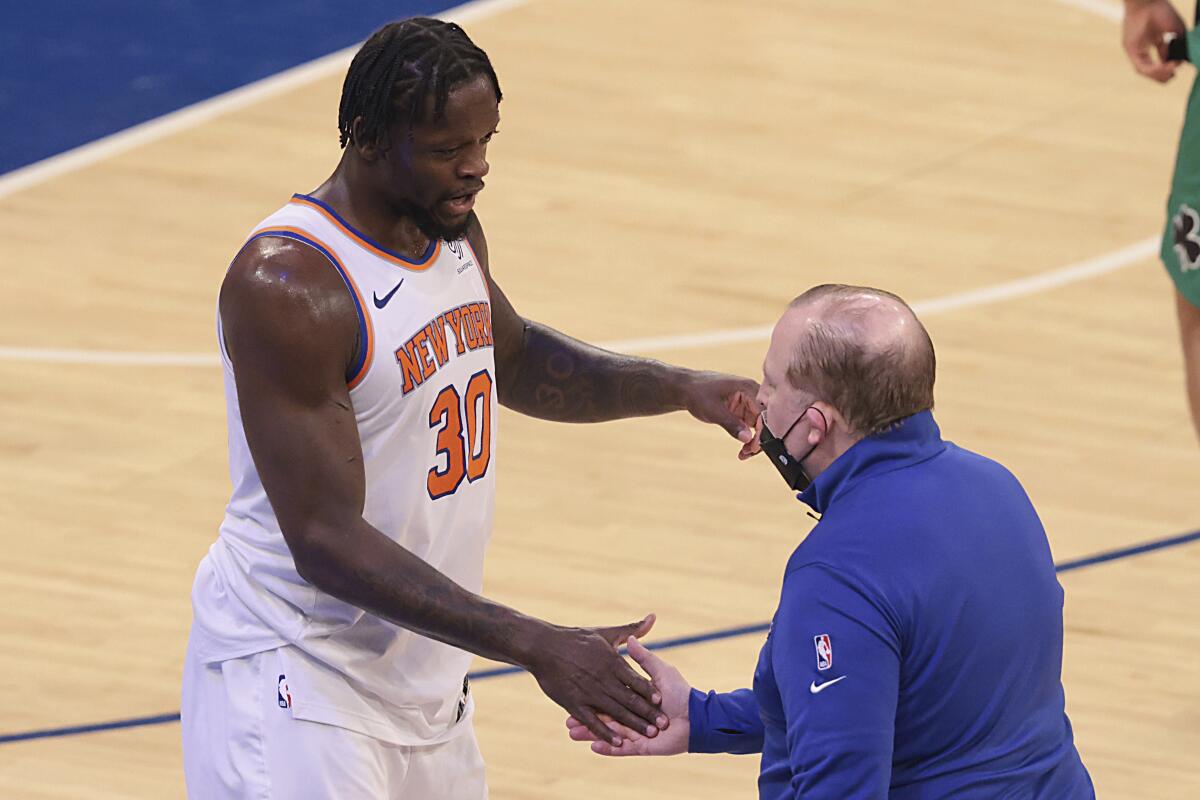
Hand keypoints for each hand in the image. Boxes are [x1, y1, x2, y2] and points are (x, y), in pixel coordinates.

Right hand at [526, 614, 667, 746]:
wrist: (543, 646)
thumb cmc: (576, 638)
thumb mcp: (606, 633)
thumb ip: (631, 629)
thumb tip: (653, 617)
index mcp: (612, 662)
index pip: (636, 680)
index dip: (650, 690)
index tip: (662, 700)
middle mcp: (603, 679)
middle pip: (631, 699)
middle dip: (648, 713)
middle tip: (664, 724)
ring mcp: (589, 693)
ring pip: (616, 713)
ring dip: (633, 724)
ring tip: (649, 735)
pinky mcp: (575, 704)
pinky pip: (593, 722)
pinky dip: (606, 733)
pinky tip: (618, 742)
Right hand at [566, 636, 691, 755]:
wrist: (698, 718)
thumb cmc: (680, 691)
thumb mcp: (660, 670)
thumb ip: (644, 657)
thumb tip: (631, 638)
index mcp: (632, 698)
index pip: (608, 696)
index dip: (591, 694)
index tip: (573, 688)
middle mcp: (630, 715)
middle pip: (602, 717)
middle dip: (584, 719)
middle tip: (565, 719)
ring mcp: (634, 732)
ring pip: (607, 733)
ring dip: (590, 734)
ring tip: (572, 733)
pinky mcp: (642, 746)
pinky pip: (622, 749)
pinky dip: (608, 748)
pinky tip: (593, 747)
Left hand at [681, 370, 760, 450]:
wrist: (686, 389)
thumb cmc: (698, 393)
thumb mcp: (713, 410)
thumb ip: (731, 424)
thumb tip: (748, 438)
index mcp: (748, 388)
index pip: (764, 412)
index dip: (763, 431)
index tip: (754, 447)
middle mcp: (753, 395)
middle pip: (766, 420)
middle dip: (760, 438)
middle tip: (748, 453)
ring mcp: (749, 404)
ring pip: (761, 426)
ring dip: (755, 441)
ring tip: (744, 454)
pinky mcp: (744, 412)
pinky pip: (752, 428)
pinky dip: (749, 439)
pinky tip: (743, 451)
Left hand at [1123, 0, 1186, 81]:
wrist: (1147, 2)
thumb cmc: (1162, 10)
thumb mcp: (1175, 31)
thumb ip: (1178, 46)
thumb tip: (1181, 61)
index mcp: (1152, 41)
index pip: (1159, 60)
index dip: (1167, 68)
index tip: (1175, 71)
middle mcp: (1142, 47)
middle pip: (1150, 68)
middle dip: (1161, 76)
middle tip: (1171, 78)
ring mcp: (1135, 49)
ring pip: (1145, 70)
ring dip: (1159, 74)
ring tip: (1171, 74)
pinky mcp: (1130, 50)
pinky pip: (1141, 66)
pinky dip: (1154, 69)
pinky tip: (1165, 67)